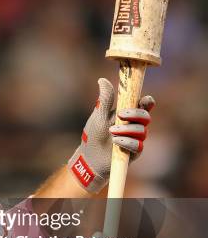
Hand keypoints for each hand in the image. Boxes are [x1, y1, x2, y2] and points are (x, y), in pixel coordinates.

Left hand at [68, 78, 154, 192]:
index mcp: (128, 113)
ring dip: (126, 129)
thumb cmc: (94, 134)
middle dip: (135, 114)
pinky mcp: (135, 152)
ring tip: (111, 131)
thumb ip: (105, 99)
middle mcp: (134, 125)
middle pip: (146, 116)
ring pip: (142, 130)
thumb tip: (102, 79)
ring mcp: (136, 138)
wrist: (89, 157)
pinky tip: (116, 141)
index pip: (144, 104)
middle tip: (120, 114)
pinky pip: (138, 145)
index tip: (143, 100)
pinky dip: (128, 141)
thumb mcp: (98, 115)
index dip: (147, 101)